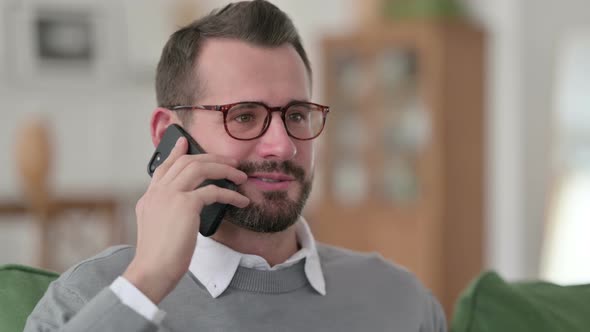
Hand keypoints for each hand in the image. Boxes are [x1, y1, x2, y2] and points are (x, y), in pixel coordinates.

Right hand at [123, 137, 248, 303]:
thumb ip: (167, 212)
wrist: (152, 270)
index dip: (176, 153)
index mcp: (149, 197)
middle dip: (212, 158)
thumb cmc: (158, 257)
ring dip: (224, 169)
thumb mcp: (157, 228)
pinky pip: (214, 191)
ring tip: (240, 175)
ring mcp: (170, 195)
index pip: (164, 167)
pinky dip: (231, 194)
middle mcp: (158, 192)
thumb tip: (188, 206)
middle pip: (186, 162)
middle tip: (230, 160)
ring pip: (200, 168)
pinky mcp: (185, 204)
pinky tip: (241, 201)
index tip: (184, 142)